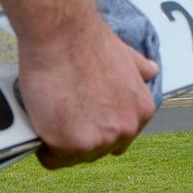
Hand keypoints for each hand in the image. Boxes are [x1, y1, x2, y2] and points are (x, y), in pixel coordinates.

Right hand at [18, 17, 158, 169]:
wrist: (62, 34)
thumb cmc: (87, 42)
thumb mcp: (126, 55)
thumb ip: (139, 69)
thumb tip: (151, 70)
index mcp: (141, 111)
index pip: (118, 139)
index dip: (95, 127)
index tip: (81, 114)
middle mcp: (126, 129)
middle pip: (96, 151)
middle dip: (78, 135)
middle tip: (62, 111)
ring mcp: (100, 140)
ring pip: (73, 157)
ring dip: (59, 141)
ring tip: (51, 112)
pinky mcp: (72, 145)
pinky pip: (51, 159)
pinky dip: (42, 144)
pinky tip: (40, 121)